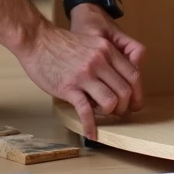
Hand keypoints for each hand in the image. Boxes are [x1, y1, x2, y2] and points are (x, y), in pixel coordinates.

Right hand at [14, 10, 145, 140]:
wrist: (37, 40)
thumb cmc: (61, 44)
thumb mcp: (91, 43)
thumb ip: (105, 58)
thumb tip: (116, 80)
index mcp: (107, 50)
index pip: (134, 75)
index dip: (137, 94)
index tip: (134, 104)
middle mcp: (99, 61)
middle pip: (125, 91)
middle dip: (124, 107)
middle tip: (117, 112)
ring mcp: (84, 75)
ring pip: (111, 102)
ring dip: (109, 113)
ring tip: (102, 115)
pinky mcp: (69, 87)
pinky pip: (85, 111)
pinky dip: (90, 126)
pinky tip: (91, 133)